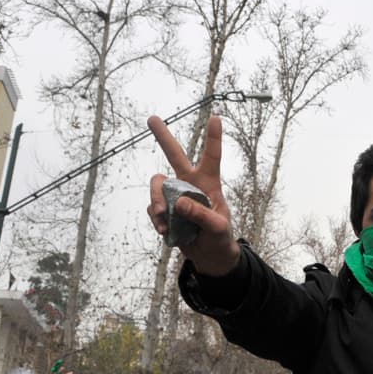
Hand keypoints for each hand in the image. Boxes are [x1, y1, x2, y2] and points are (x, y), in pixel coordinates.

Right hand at [147, 115, 240, 275]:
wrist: (210, 256)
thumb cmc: (220, 238)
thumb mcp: (217, 228)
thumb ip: (201, 215)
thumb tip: (178, 202)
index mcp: (209, 184)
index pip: (212, 157)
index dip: (213, 138)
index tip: (216, 117)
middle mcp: (190, 185)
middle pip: (174, 156)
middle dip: (163, 137)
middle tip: (152, 118)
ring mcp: (175, 196)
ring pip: (157, 185)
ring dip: (155, 199)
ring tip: (160, 216)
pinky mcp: (164, 210)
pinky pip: (152, 208)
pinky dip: (155, 219)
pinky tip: (165, 231)